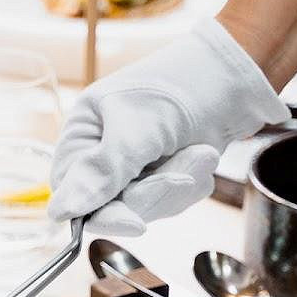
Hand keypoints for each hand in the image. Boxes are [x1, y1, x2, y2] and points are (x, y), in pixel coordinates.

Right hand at [48, 18, 288, 235]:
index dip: (103, 213)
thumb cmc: (182, 84)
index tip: (136, 224)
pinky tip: (203, 155)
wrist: (238, 73)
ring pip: (146, 208)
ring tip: (202, 150)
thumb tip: (58, 213)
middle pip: (113, 207)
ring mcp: (132, 167)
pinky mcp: (160, 175)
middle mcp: (101, 154)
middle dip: (157, 190)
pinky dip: (191, 183)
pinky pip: (170, 204)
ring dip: (180, 183)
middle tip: (190, 165)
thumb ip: (101, 173)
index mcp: (82, 135)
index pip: (74, 194)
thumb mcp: (138, 129)